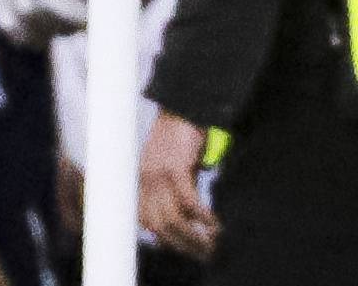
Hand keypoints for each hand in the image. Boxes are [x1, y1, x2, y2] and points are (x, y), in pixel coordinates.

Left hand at [138, 112, 218, 258]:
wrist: (183, 104)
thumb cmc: (181, 132)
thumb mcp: (170, 162)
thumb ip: (173, 185)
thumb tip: (189, 211)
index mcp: (141, 183)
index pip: (147, 223)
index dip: (166, 240)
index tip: (186, 250)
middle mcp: (145, 183)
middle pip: (160, 228)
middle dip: (183, 245)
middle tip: (205, 254)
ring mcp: (158, 177)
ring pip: (173, 220)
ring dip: (194, 237)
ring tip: (213, 244)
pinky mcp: (175, 169)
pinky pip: (188, 202)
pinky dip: (203, 217)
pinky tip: (215, 224)